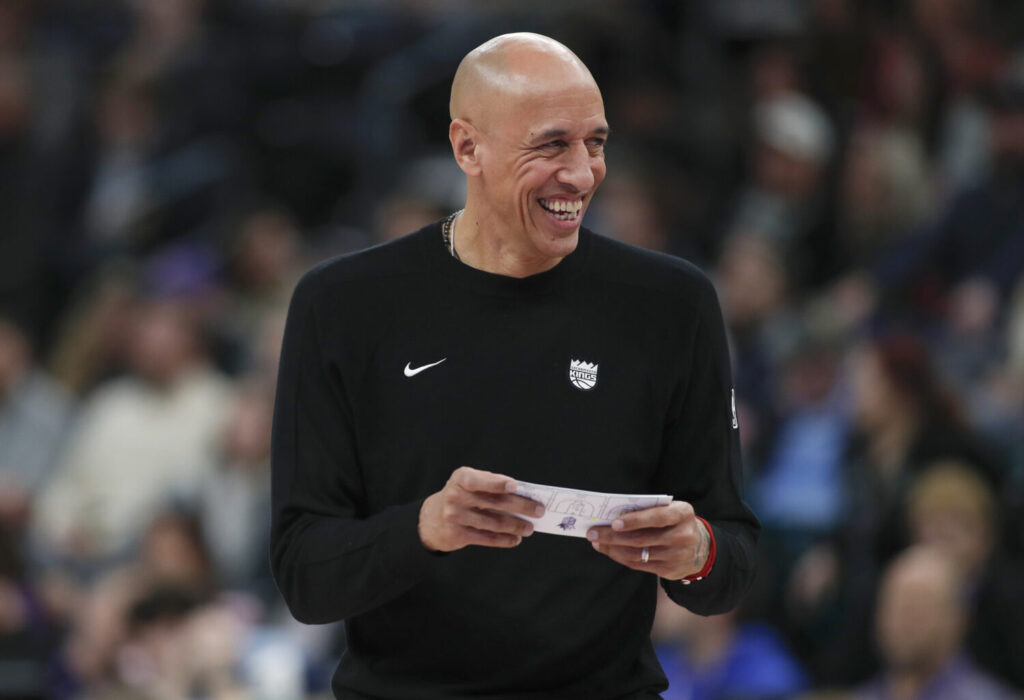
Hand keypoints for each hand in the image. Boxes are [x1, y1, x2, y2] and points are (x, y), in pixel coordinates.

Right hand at [418, 466, 544, 551]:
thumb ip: (490, 485)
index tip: (515, 486)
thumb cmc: (461, 496)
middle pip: (495, 503)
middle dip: (521, 507)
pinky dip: (505, 539)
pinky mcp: (457, 534)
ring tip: (529, 528)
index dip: (496, 483)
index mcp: (461, 478)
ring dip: (516, 526)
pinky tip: (516, 539)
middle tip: (539, 511)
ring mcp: (455, 516)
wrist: (432, 519)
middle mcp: (455, 496)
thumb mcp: (468, 483)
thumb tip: (523, 495)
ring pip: (494, 523)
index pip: (479, 480)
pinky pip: (487, 538)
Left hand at [587, 501, 708, 579]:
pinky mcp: (670, 571)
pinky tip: (609, 550)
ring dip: (613, 548)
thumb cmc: (675, 522)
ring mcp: (677, 556)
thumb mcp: (670, 510)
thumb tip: (612, 516)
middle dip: (613, 536)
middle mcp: (683, 536)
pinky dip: (621, 557)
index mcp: (683, 514)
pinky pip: (639, 565)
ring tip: (597, 542)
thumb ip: (648, 510)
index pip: (657, 517)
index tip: (613, 522)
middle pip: (642, 538)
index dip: (635, 520)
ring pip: (637, 554)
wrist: (700, 547)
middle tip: (593, 532)